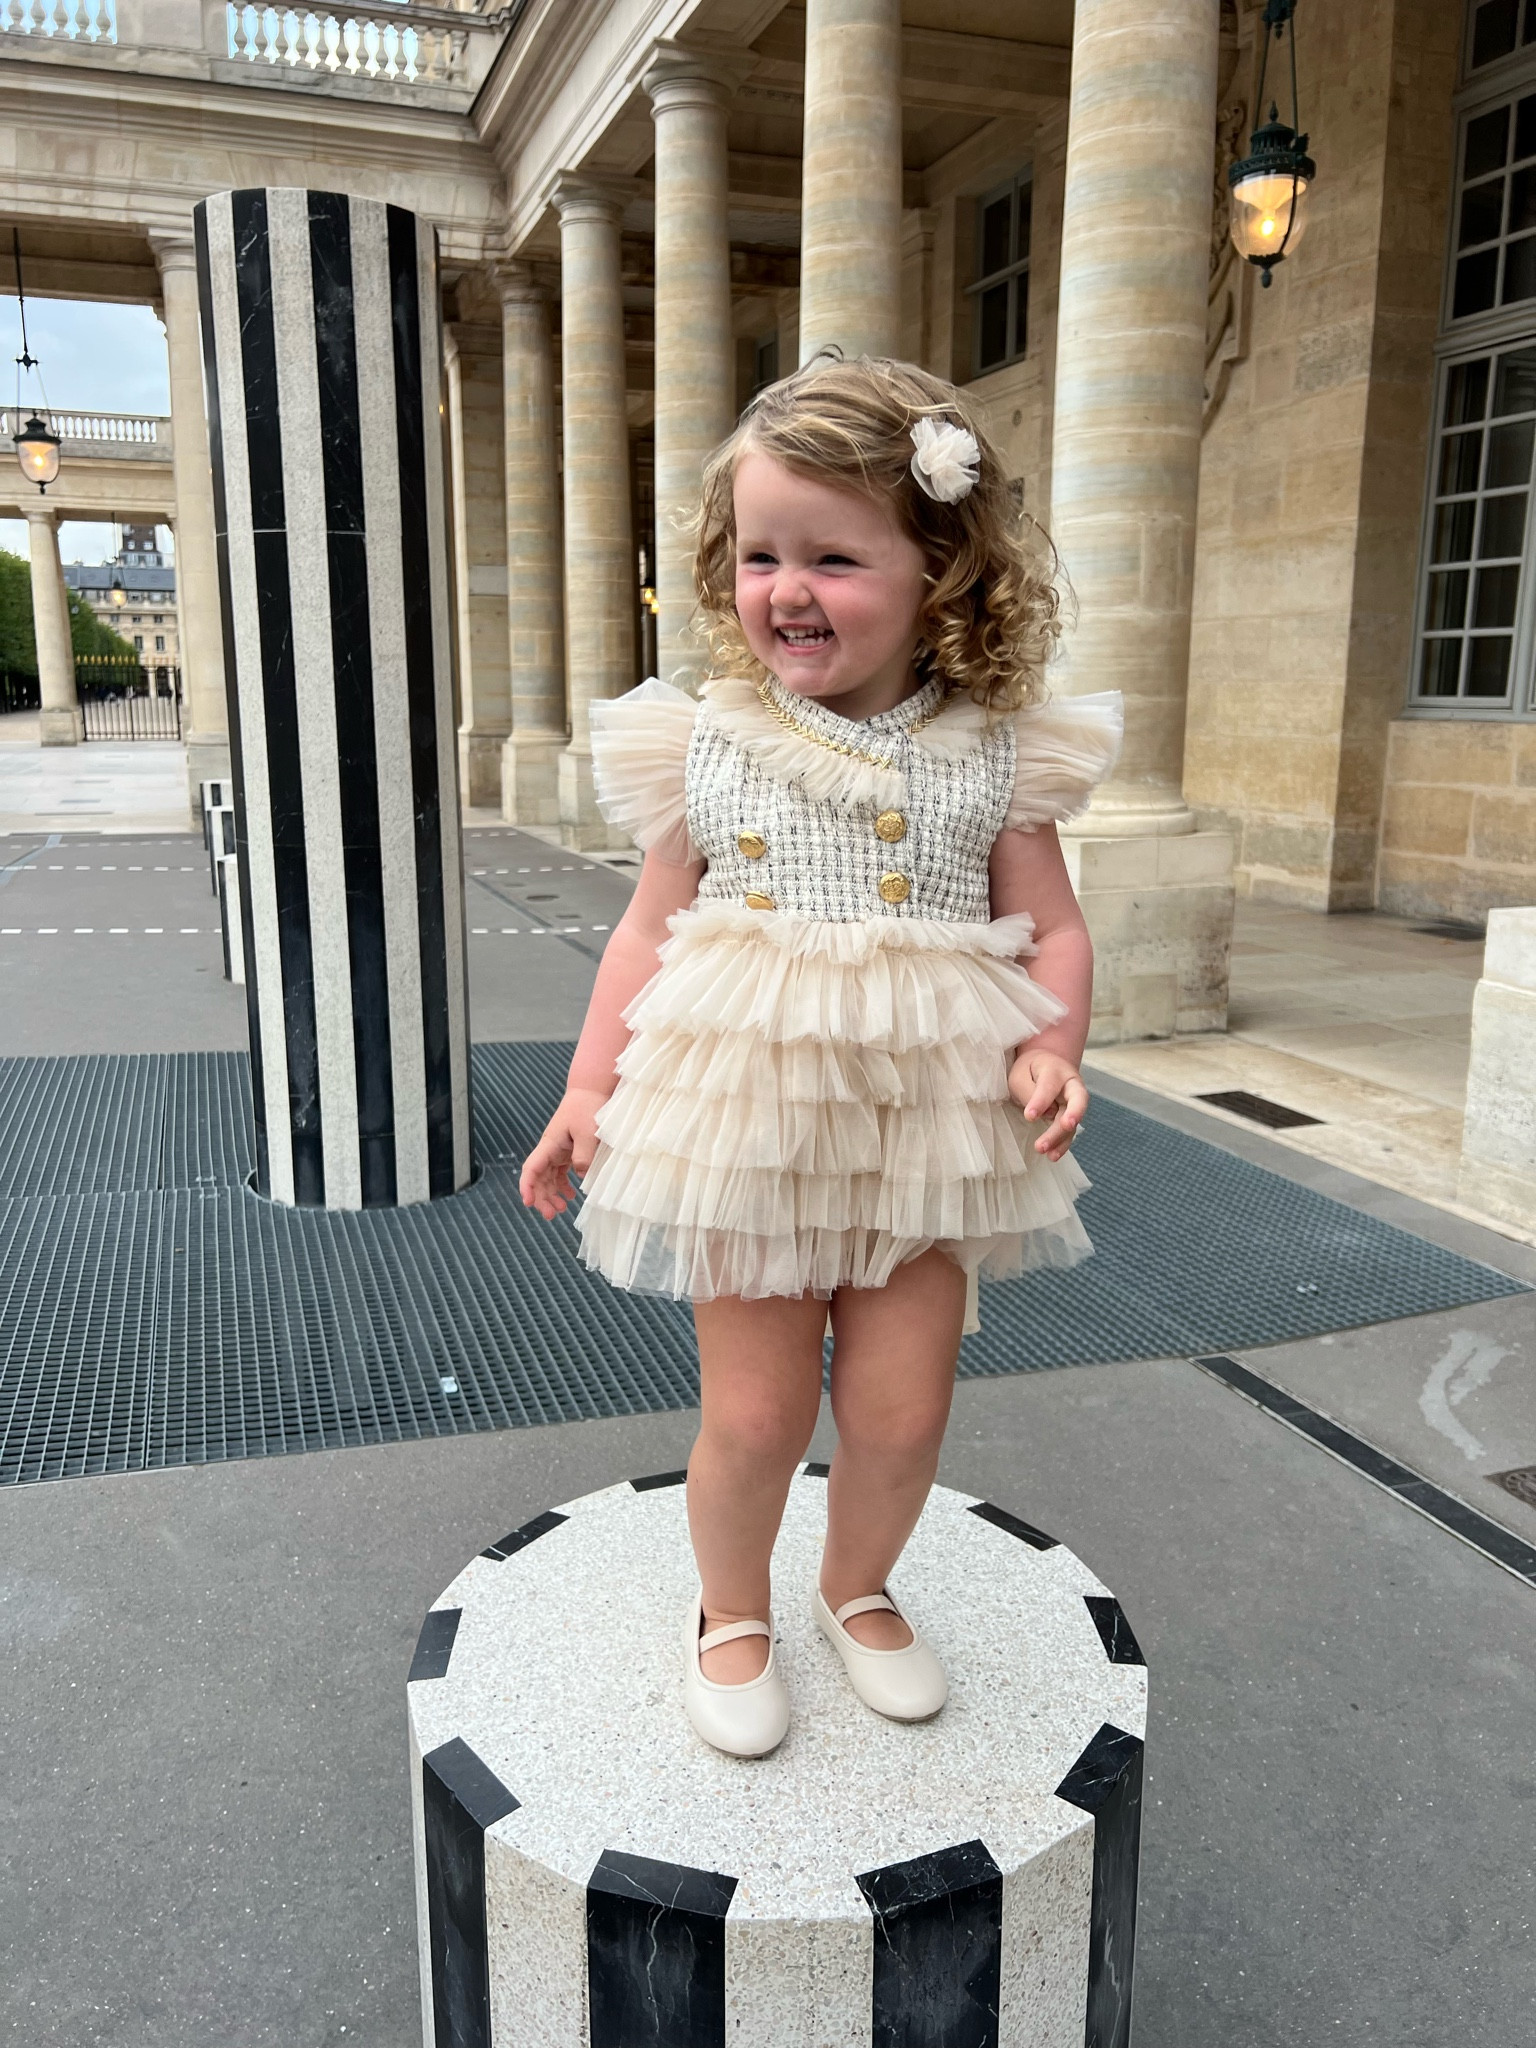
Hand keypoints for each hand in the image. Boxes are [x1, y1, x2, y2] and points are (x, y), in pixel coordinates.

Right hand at [519, 1087, 607, 1218]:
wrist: (592, 1090)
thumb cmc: (588, 1107)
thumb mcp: (589, 1133)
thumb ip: (584, 1156)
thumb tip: (580, 1176)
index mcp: (550, 1143)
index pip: (532, 1168)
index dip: (527, 1187)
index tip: (528, 1203)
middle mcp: (550, 1148)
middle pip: (538, 1177)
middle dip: (541, 1197)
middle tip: (552, 1215)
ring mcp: (559, 1149)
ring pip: (548, 1177)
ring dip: (552, 1194)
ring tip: (562, 1209)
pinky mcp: (569, 1149)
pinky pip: (560, 1171)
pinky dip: (563, 1185)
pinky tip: (570, 1195)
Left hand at [1007, 1051, 1088, 1162]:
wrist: (1043, 1068)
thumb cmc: (1028, 1072)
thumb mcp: (1019, 1075)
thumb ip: (1028, 1091)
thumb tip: (1044, 1113)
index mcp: (1055, 1070)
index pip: (1049, 1086)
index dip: (1041, 1101)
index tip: (1029, 1116)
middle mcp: (1070, 1086)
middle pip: (1079, 1099)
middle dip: (1074, 1113)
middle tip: (1066, 1125)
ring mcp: (1073, 1103)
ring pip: (1072, 1120)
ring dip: (1059, 1136)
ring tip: (1042, 1148)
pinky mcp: (1070, 1118)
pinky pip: (1068, 1133)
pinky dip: (1062, 1145)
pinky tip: (1052, 1156)